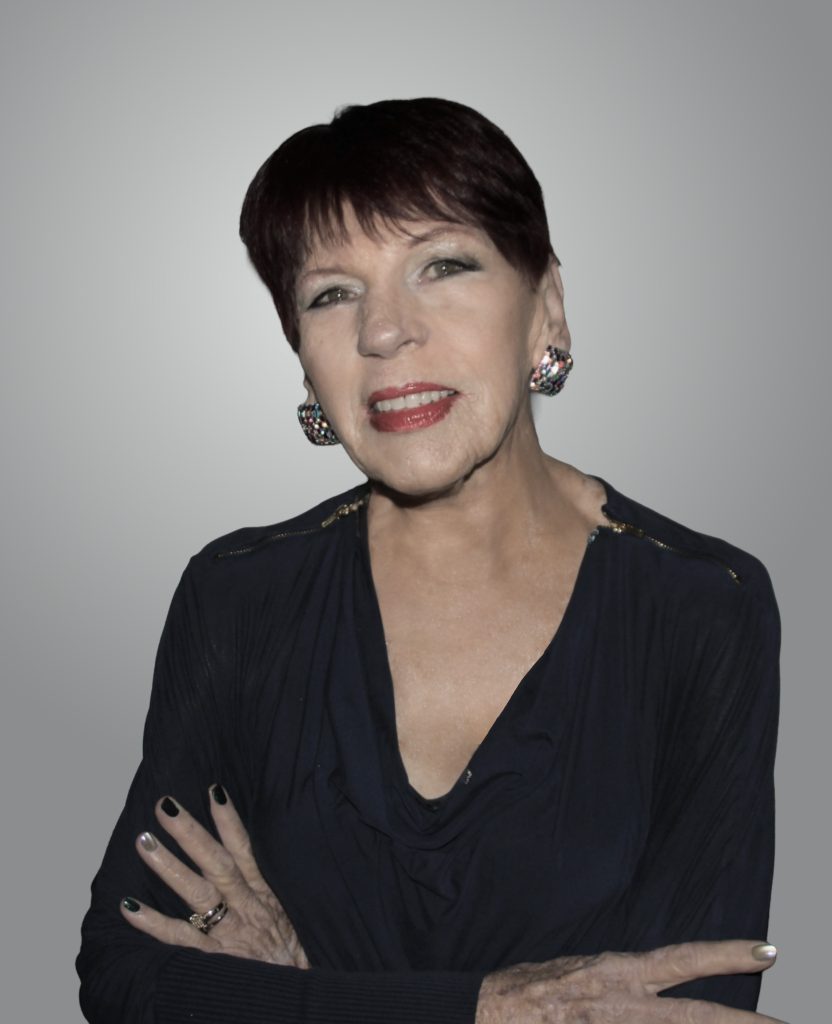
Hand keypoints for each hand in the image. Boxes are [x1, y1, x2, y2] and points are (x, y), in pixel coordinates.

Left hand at [120, 785, 308, 967]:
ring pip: (197, 893)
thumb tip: (247, 861)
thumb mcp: (289, 917)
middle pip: (216, 863)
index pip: (245, 850)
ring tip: (144, 840)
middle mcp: (246, 908)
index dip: (229, 820)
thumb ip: (267, 892)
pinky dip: (153, 923)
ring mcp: (229, 934)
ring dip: (168, 865)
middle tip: (165, 806)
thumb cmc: (292, 958)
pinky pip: (179, 939)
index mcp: (265, 896)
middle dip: (190, 832)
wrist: (301, 998)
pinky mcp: (215, 960)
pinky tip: (128, 907)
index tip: (213, 790)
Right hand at [476, 942, 786, 1022]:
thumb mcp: (580, 971)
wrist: (487, 1014)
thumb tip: (651, 986)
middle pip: (697, 1016)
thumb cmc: (531, 991)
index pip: (682, 961)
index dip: (725, 956)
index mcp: (617, 973)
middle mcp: (622, 1001)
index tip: (767, 952)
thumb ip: (619, 979)